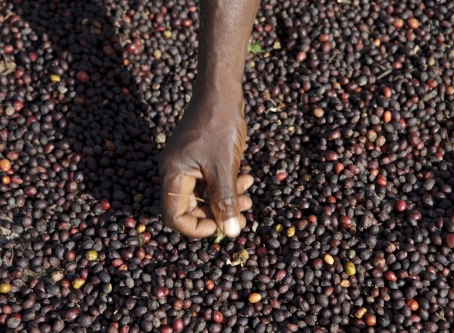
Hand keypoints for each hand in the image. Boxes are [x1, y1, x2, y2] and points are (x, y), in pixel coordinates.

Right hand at [158, 96, 252, 238]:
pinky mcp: (200, 158)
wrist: (222, 92)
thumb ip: (226, 202)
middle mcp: (176, 172)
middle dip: (219, 213)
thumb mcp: (225, 168)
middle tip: (244, 212)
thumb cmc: (219, 125)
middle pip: (192, 208)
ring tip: (249, 193)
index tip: (222, 227)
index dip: (197, 228)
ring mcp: (188, 164)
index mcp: (173, 175)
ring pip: (205, 195)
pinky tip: (247, 178)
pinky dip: (228, 183)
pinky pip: (211, 180)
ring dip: (228, 198)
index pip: (174, 216)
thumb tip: (230, 232)